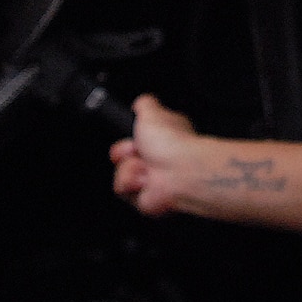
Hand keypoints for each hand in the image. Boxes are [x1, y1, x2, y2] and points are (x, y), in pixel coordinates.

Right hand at [109, 94, 208, 215]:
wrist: (181, 172)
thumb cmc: (173, 143)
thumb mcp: (152, 112)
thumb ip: (144, 104)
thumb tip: (139, 103)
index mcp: (161, 139)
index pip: (133, 139)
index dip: (127, 139)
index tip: (132, 138)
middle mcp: (157, 160)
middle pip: (122, 157)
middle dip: (123, 153)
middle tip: (137, 151)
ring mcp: (152, 180)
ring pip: (120, 174)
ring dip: (128, 169)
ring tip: (146, 168)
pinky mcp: (146, 198)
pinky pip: (124, 191)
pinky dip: (131, 184)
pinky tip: (146, 181)